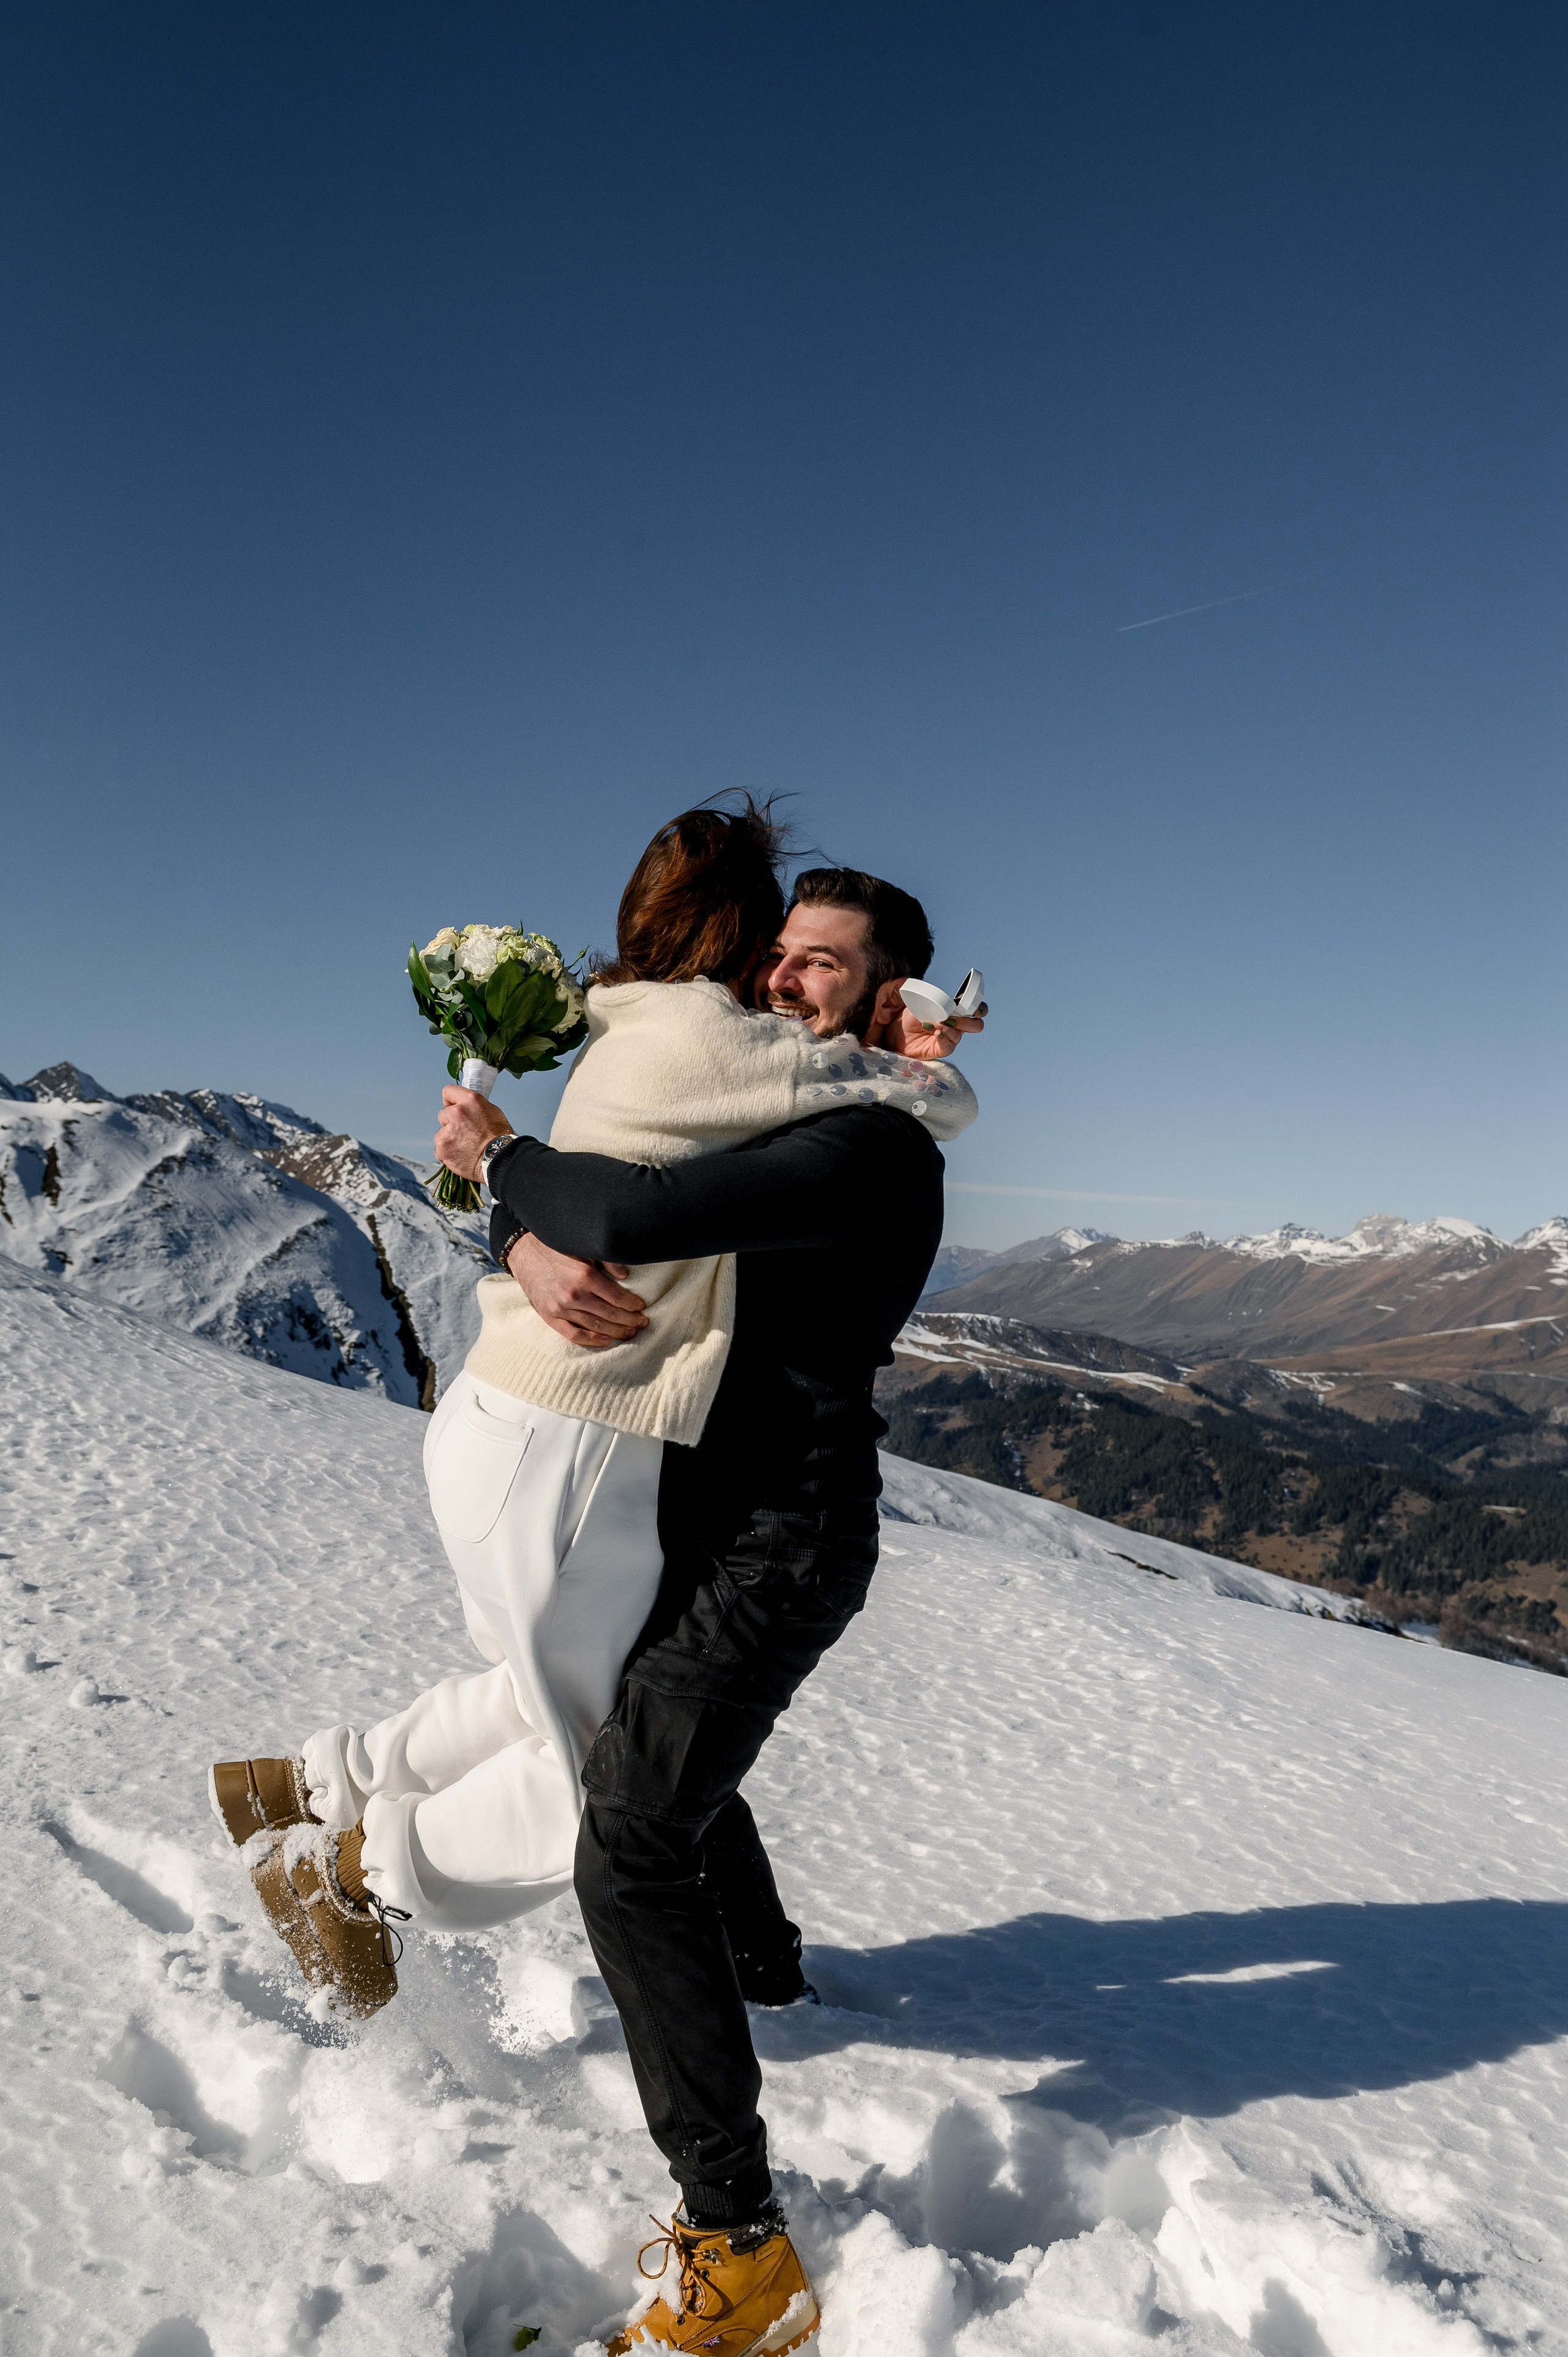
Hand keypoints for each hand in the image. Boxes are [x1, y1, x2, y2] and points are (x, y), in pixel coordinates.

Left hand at [434, 1086, 512, 1181]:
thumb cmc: (500, 1138)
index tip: (451, 1106)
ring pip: (440, 1133)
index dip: (450, 1101)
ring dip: (448, 1139)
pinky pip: (439, 1149)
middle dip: (450, 1123)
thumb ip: (474, 1107)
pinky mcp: (443, 1147)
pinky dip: (447, 1153)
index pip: (448, 1092)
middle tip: (464, 1133)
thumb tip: (467, 1109)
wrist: (499, 1158)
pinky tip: (459, 1155)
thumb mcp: (492, 1112)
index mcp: (470, 1101)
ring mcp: (447, 1131)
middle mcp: (457, 1113)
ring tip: (464, 1146)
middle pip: (443, 1114)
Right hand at [505, 1232, 648, 1348]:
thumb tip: (626, 1275)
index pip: (617, 1297)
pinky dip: (591, 1340)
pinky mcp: (549, 1316)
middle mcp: (573, 1295)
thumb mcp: (583, 1247)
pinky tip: (605, 1341)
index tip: (642, 1307)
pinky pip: (573, 1334)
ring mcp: (560, 1308)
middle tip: (643, 1323)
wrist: (523, 1252)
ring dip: (616, 1332)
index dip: (633, 1304)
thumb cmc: (556, 1247)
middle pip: (610, 1314)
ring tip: (631, 1333)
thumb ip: (607, 1260)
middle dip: (630, 1321)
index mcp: (585, 1276)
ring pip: (595, 1327)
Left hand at [875, 1005, 985, 1059]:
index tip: (975, 1008)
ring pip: (959, 1035)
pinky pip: (949, 1046)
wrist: (894, 1031)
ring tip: (933, 1025)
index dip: (981, 1009)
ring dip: (948, 1028)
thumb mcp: (922, 1004)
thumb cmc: (909, 1016)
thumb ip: (936, 1004)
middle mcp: (956, 1026)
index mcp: (955, 1012)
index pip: (977, 1010)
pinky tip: (936, 1033)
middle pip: (976, 1025)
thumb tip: (945, 1008)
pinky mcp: (940, 1050)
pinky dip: (944, 1038)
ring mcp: (949, 1039)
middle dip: (967, 1021)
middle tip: (952, 1018)